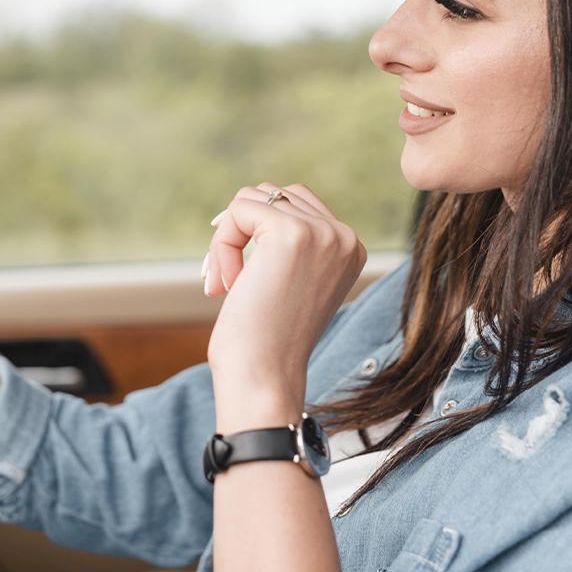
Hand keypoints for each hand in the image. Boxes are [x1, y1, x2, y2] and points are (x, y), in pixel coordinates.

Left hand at [204, 183, 365, 417]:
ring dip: (227, 239)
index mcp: (350, 248)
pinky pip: (239, 209)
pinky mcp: (292, 233)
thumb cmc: (266, 341)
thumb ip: (288, 242)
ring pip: (253, 198)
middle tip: (225, 280)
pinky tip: (225, 283)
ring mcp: (322, 233)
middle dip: (240, 231)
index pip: (295, 204)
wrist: (265, 377)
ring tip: (224, 282)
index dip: (255, 232)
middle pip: (273, 194)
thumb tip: (255, 196)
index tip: (240, 277)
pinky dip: (221, 243)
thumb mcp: (289, 281)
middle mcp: (344, 236)